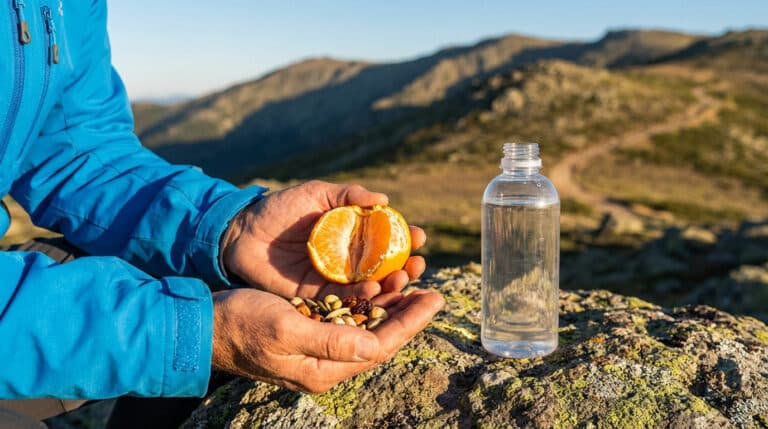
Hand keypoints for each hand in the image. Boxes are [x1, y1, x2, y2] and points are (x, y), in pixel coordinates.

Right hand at [211, 287, 443, 392]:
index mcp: (323, 369)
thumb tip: (375, 345)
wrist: (207, 324)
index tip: (435, 299)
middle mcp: (326, 364)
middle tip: (431, 290)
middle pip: (380, 339)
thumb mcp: (285, 328)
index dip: (411, 323)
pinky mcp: (310, 334)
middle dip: (407, 314)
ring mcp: (318, 350)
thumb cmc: (242, 324)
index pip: (381, 347)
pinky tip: (376, 287)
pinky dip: (366, 304)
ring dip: (389, 307)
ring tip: (410, 284)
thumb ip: (330, 340)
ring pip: (366, 328)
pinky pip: (349, 321)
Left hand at [222, 180, 426, 298]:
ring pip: (370, 286)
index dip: (405, 238)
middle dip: (405, 267)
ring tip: (403, 279)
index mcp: (351, 233)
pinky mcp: (317, 295)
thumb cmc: (279, 208)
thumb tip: (383, 198)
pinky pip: (344, 298)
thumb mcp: (316, 194)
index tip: (420, 237)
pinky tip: (375, 290)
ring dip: (390, 285)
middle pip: (385, 267)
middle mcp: (347, 258)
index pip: (386, 238)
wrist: (242, 233)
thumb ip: (348, 195)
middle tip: (417, 265)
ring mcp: (334, 278)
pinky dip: (361, 296)